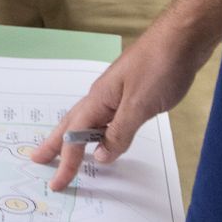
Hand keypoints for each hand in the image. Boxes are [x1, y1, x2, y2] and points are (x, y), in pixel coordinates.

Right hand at [28, 23, 206, 190]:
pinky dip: (100, 133)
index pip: (75, 136)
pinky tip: (105, 137)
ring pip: (90, 121)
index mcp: (99, 99)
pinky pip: (109, 119)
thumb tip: (99, 156)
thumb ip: (119, 132)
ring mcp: (118, 93)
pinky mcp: (135, 93)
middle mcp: (103, 96)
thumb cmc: (160, 66)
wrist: (184, 37)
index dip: (66, 162)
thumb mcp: (139, 104)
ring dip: (76, 139)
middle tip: (37, 160)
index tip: (57, 184)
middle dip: (55, 144)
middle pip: (72, 125)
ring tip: (65, 153)